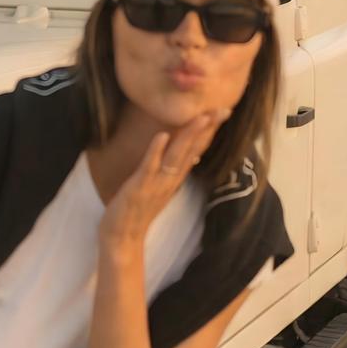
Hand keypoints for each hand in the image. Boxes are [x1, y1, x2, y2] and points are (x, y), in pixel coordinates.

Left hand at [99, 109, 228, 249]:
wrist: (123, 238)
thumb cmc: (138, 209)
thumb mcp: (162, 187)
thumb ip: (176, 171)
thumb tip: (191, 154)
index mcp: (176, 177)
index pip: (197, 150)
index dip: (210, 131)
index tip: (224, 111)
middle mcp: (171, 179)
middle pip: (193, 150)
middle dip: (207, 129)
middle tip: (224, 109)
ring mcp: (157, 183)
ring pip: (176, 157)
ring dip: (188, 137)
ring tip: (202, 118)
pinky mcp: (140, 187)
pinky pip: (149, 167)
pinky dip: (156, 151)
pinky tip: (162, 135)